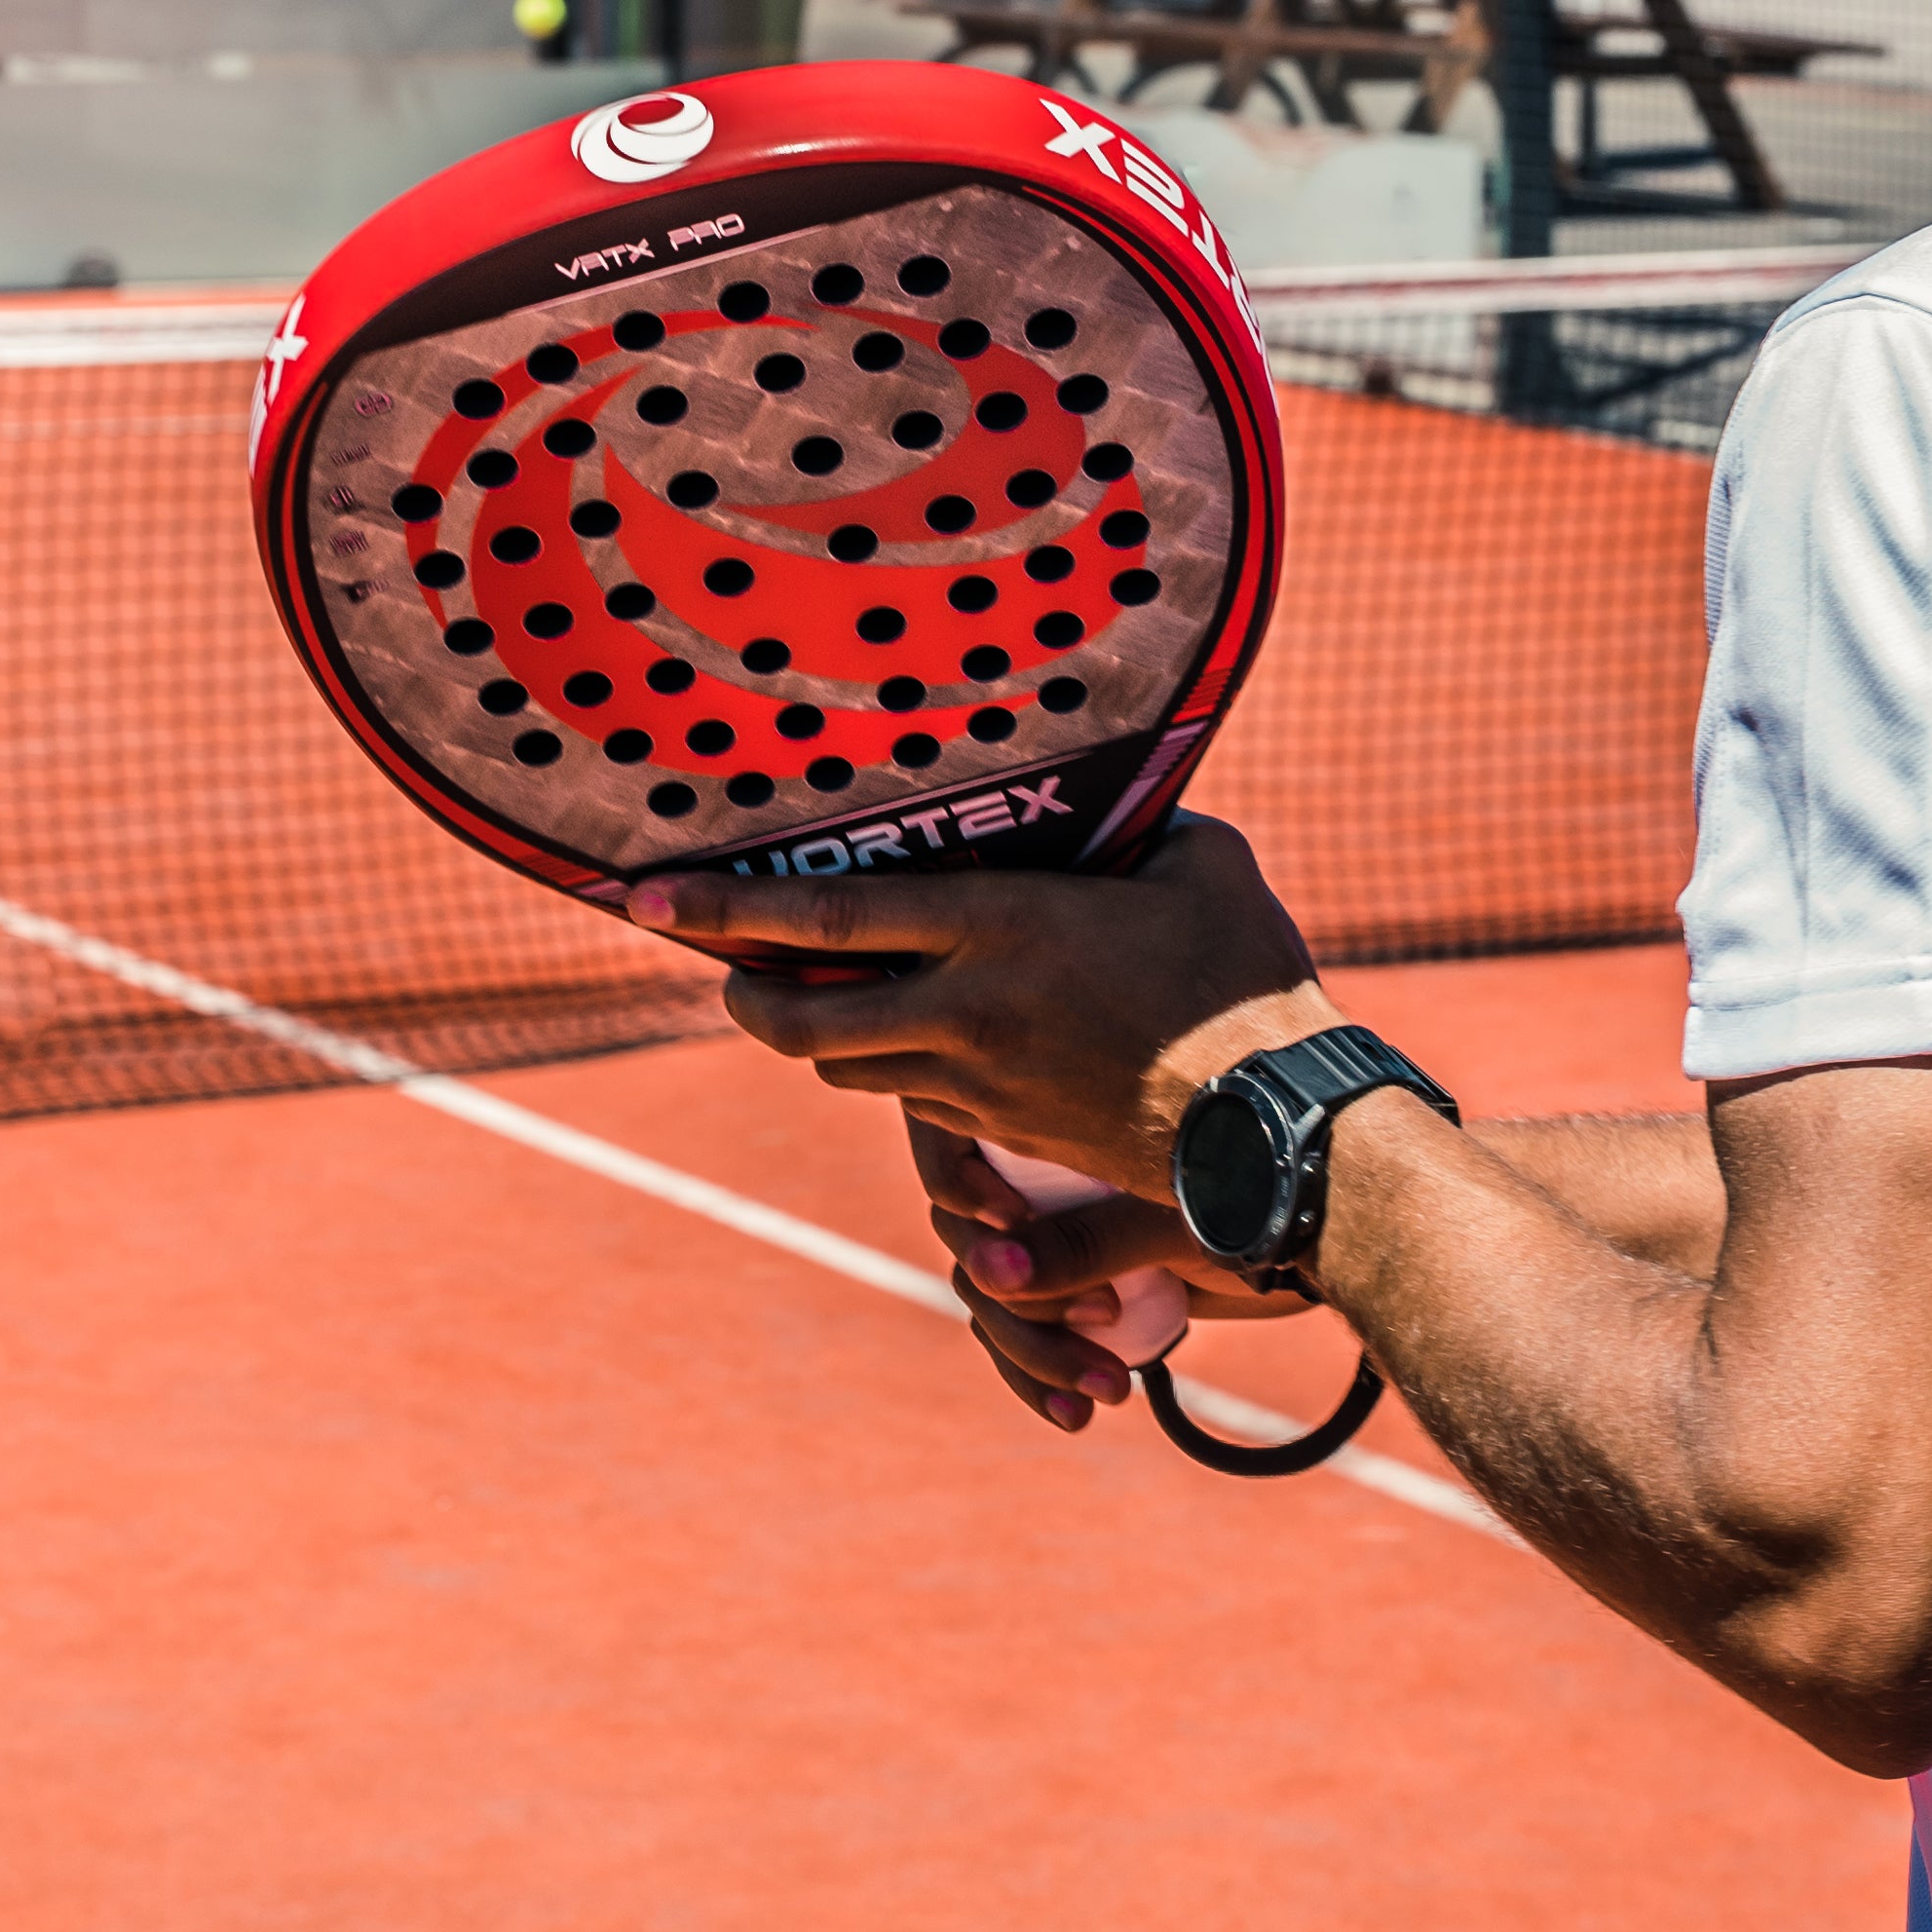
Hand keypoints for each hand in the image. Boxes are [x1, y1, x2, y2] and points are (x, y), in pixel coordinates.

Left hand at [622, 814, 1340, 1204]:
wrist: (1282, 1126)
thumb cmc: (1249, 980)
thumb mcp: (1198, 863)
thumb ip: (1135, 828)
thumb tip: (1119, 794)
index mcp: (1000, 930)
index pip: (828, 920)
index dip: (725, 910)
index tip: (649, 899)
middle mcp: (969, 1014)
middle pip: (801, 1019)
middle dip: (739, 993)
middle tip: (716, 968)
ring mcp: (981, 1087)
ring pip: (847, 1067)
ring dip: (809, 1035)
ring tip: (797, 1000)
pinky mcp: (1006, 1137)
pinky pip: (916, 1104)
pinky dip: (891, 1072)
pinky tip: (910, 1042)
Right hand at [908, 1111, 1310, 1436]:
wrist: (1332, 1231)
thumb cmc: (1266, 1193)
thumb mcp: (1174, 1216)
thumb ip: (1084, 1239)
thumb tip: (985, 1274)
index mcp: (1050, 1112)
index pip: (954, 1134)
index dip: (957, 1182)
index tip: (1006, 1228)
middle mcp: (1037, 1166)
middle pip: (969, 1233)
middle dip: (1016, 1298)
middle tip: (1097, 1324)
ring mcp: (1055, 1230)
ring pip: (994, 1298)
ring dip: (1033, 1353)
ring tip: (1103, 1393)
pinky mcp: (1078, 1286)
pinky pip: (1027, 1335)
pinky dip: (1042, 1378)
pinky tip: (1077, 1413)